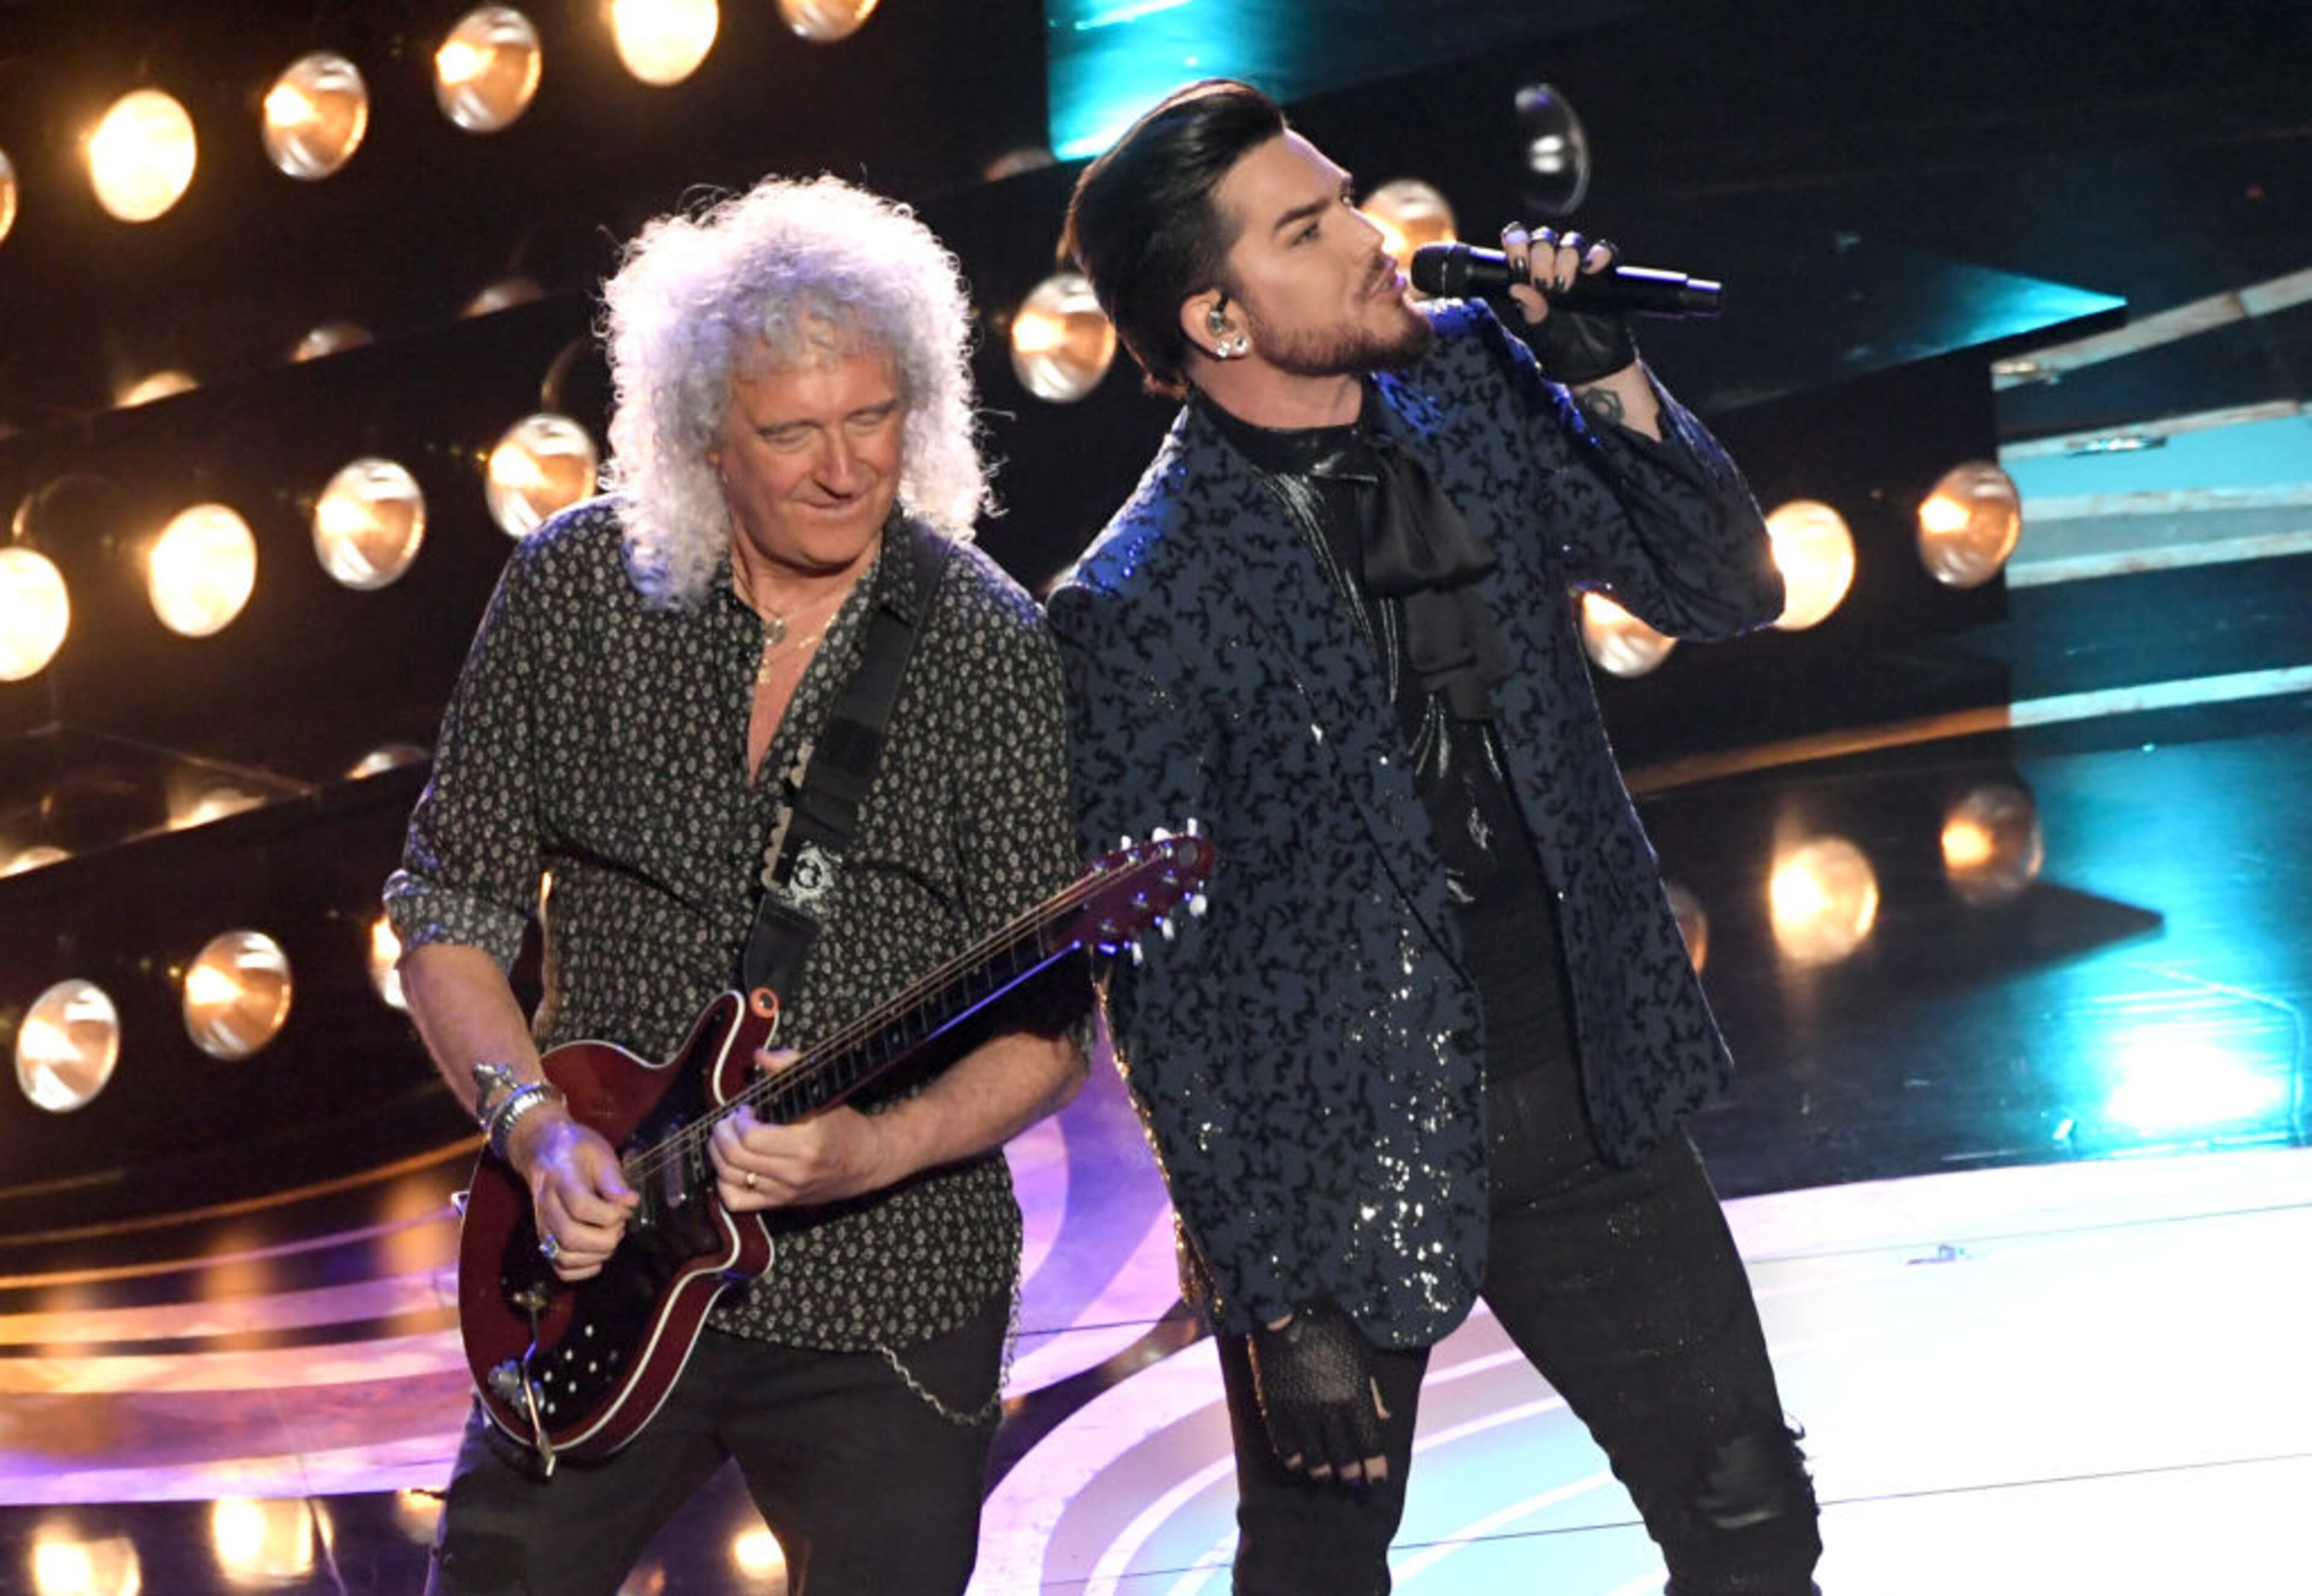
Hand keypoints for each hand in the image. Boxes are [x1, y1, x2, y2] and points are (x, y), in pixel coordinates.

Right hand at [517, 1112, 638, 1281]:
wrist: (544, 1152)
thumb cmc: (577, 1150)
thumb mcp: (600, 1153)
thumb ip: (614, 1181)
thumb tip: (630, 1203)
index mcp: (560, 1179)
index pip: (580, 1206)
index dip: (609, 1214)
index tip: (625, 1206)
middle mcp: (546, 1207)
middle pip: (571, 1237)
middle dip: (606, 1238)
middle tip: (619, 1224)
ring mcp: (543, 1227)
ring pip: (565, 1257)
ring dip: (598, 1254)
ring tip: (610, 1235)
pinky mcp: (545, 1241)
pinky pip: (561, 1269)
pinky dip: (585, 1269)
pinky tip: (599, 1253)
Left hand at [710, 1048, 892, 1208]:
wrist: (867, 1160)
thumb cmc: (844, 1124)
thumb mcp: (822, 1092)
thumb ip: (790, 1067)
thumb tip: (760, 1055)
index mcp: (806, 1142)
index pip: (752, 1137)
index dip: (739, 1120)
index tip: (747, 1109)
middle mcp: (794, 1170)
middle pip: (736, 1157)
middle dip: (722, 1134)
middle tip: (729, 1122)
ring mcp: (786, 1190)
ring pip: (731, 1178)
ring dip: (718, 1155)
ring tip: (727, 1139)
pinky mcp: (781, 1202)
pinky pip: (737, 1201)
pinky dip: (725, 1184)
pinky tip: (733, 1166)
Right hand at [1247, 1300, 1391, 1487]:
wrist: (1286, 1309)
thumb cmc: (1332, 1326)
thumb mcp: (1363, 1353)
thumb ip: (1375, 1389)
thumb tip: (1386, 1417)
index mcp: (1354, 1396)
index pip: (1369, 1444)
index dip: (1374, 1466)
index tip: (1378, 1479)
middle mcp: (1328, 1410)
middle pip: (1342, 1456)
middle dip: (1349, 1473)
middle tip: (1351, 1482)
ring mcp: (1299, 1411)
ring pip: (1313, 1456)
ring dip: (1322, 1470)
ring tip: (1325, 1475)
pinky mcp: (1274, 1407)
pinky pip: (1283, 1444)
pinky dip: (1292, 1458)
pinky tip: (1297, 1463)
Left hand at [1501, 223, 1637, 386]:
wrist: (1593, 363)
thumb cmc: (1561, 346)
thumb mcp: (1541, 330)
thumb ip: (1531, 309)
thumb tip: (1516, 288)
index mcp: (1529, 275)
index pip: (1519, 243)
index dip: (1516, 243)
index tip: (1518, 263)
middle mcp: (1552, 265)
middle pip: (1544, 240)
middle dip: (1541, 258)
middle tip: (1544, 285)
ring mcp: (1579, 267)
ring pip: (1572, 242)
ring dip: (1565, 258)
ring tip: (1564, 286)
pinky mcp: (1605, 272)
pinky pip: (1604, 252)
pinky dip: (1597, 255)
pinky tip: (1590, 268)